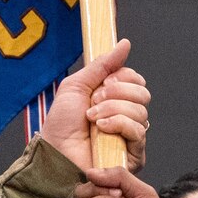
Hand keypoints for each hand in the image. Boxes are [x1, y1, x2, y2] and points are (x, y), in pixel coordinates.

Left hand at [41, 39, 150, 171]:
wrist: (55, 152)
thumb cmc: (61, 125)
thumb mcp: (77, 86)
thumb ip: (102, 65)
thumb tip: (124, 44)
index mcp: (114, 99)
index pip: (136, 80)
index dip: (122, 77)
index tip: (104, 82)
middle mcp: (125, 115)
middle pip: (142, 93)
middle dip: (117, 92)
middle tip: (95, 100)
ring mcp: (130, 135)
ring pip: (141, 110)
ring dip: (113, 109)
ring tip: (93, 117)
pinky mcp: (133, 153)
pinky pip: (138, 130)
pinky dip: (118, 124)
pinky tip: (101, 129)